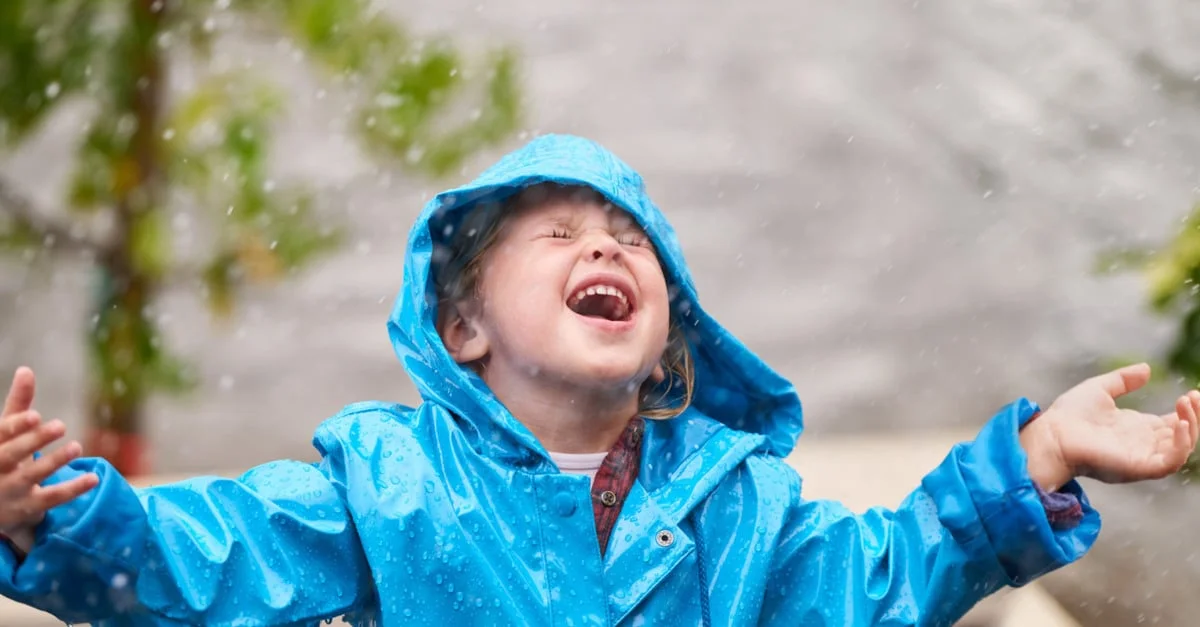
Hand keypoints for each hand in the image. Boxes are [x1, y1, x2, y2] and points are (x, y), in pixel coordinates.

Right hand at [0, 367, 97, 539]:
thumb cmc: (2, 457)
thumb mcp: (6, 433)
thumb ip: (17, 405)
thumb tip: (26, 370)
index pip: (1, 434)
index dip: (17, 425)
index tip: (35, 415)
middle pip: (11, 454)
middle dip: (34, 440)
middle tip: (61, 425)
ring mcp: (11, 490)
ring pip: (31, 476)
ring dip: (54, 461)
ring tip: (76, 446)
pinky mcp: (28, 507)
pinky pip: (51, 498)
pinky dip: (72, 489)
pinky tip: (93, 478)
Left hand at [1020, 363, 1199, 490]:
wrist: (1050, 434)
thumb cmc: (1068, 416)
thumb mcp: (1100, 389)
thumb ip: (1123, 380)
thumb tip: (1147, 369)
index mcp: (1137, 429)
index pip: (1174, 424)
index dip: (1188, 410)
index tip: (1195, 392)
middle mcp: (1143, 445)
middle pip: (1182, 435)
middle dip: (1195, 416)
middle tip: (1195, 395)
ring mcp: (1142, 458)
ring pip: (1181, 448)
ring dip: (1192, 427)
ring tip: (1188, 402)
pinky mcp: (1137, 468)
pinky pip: (1170, 462)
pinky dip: (1182, 445)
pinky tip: (1182, 423)